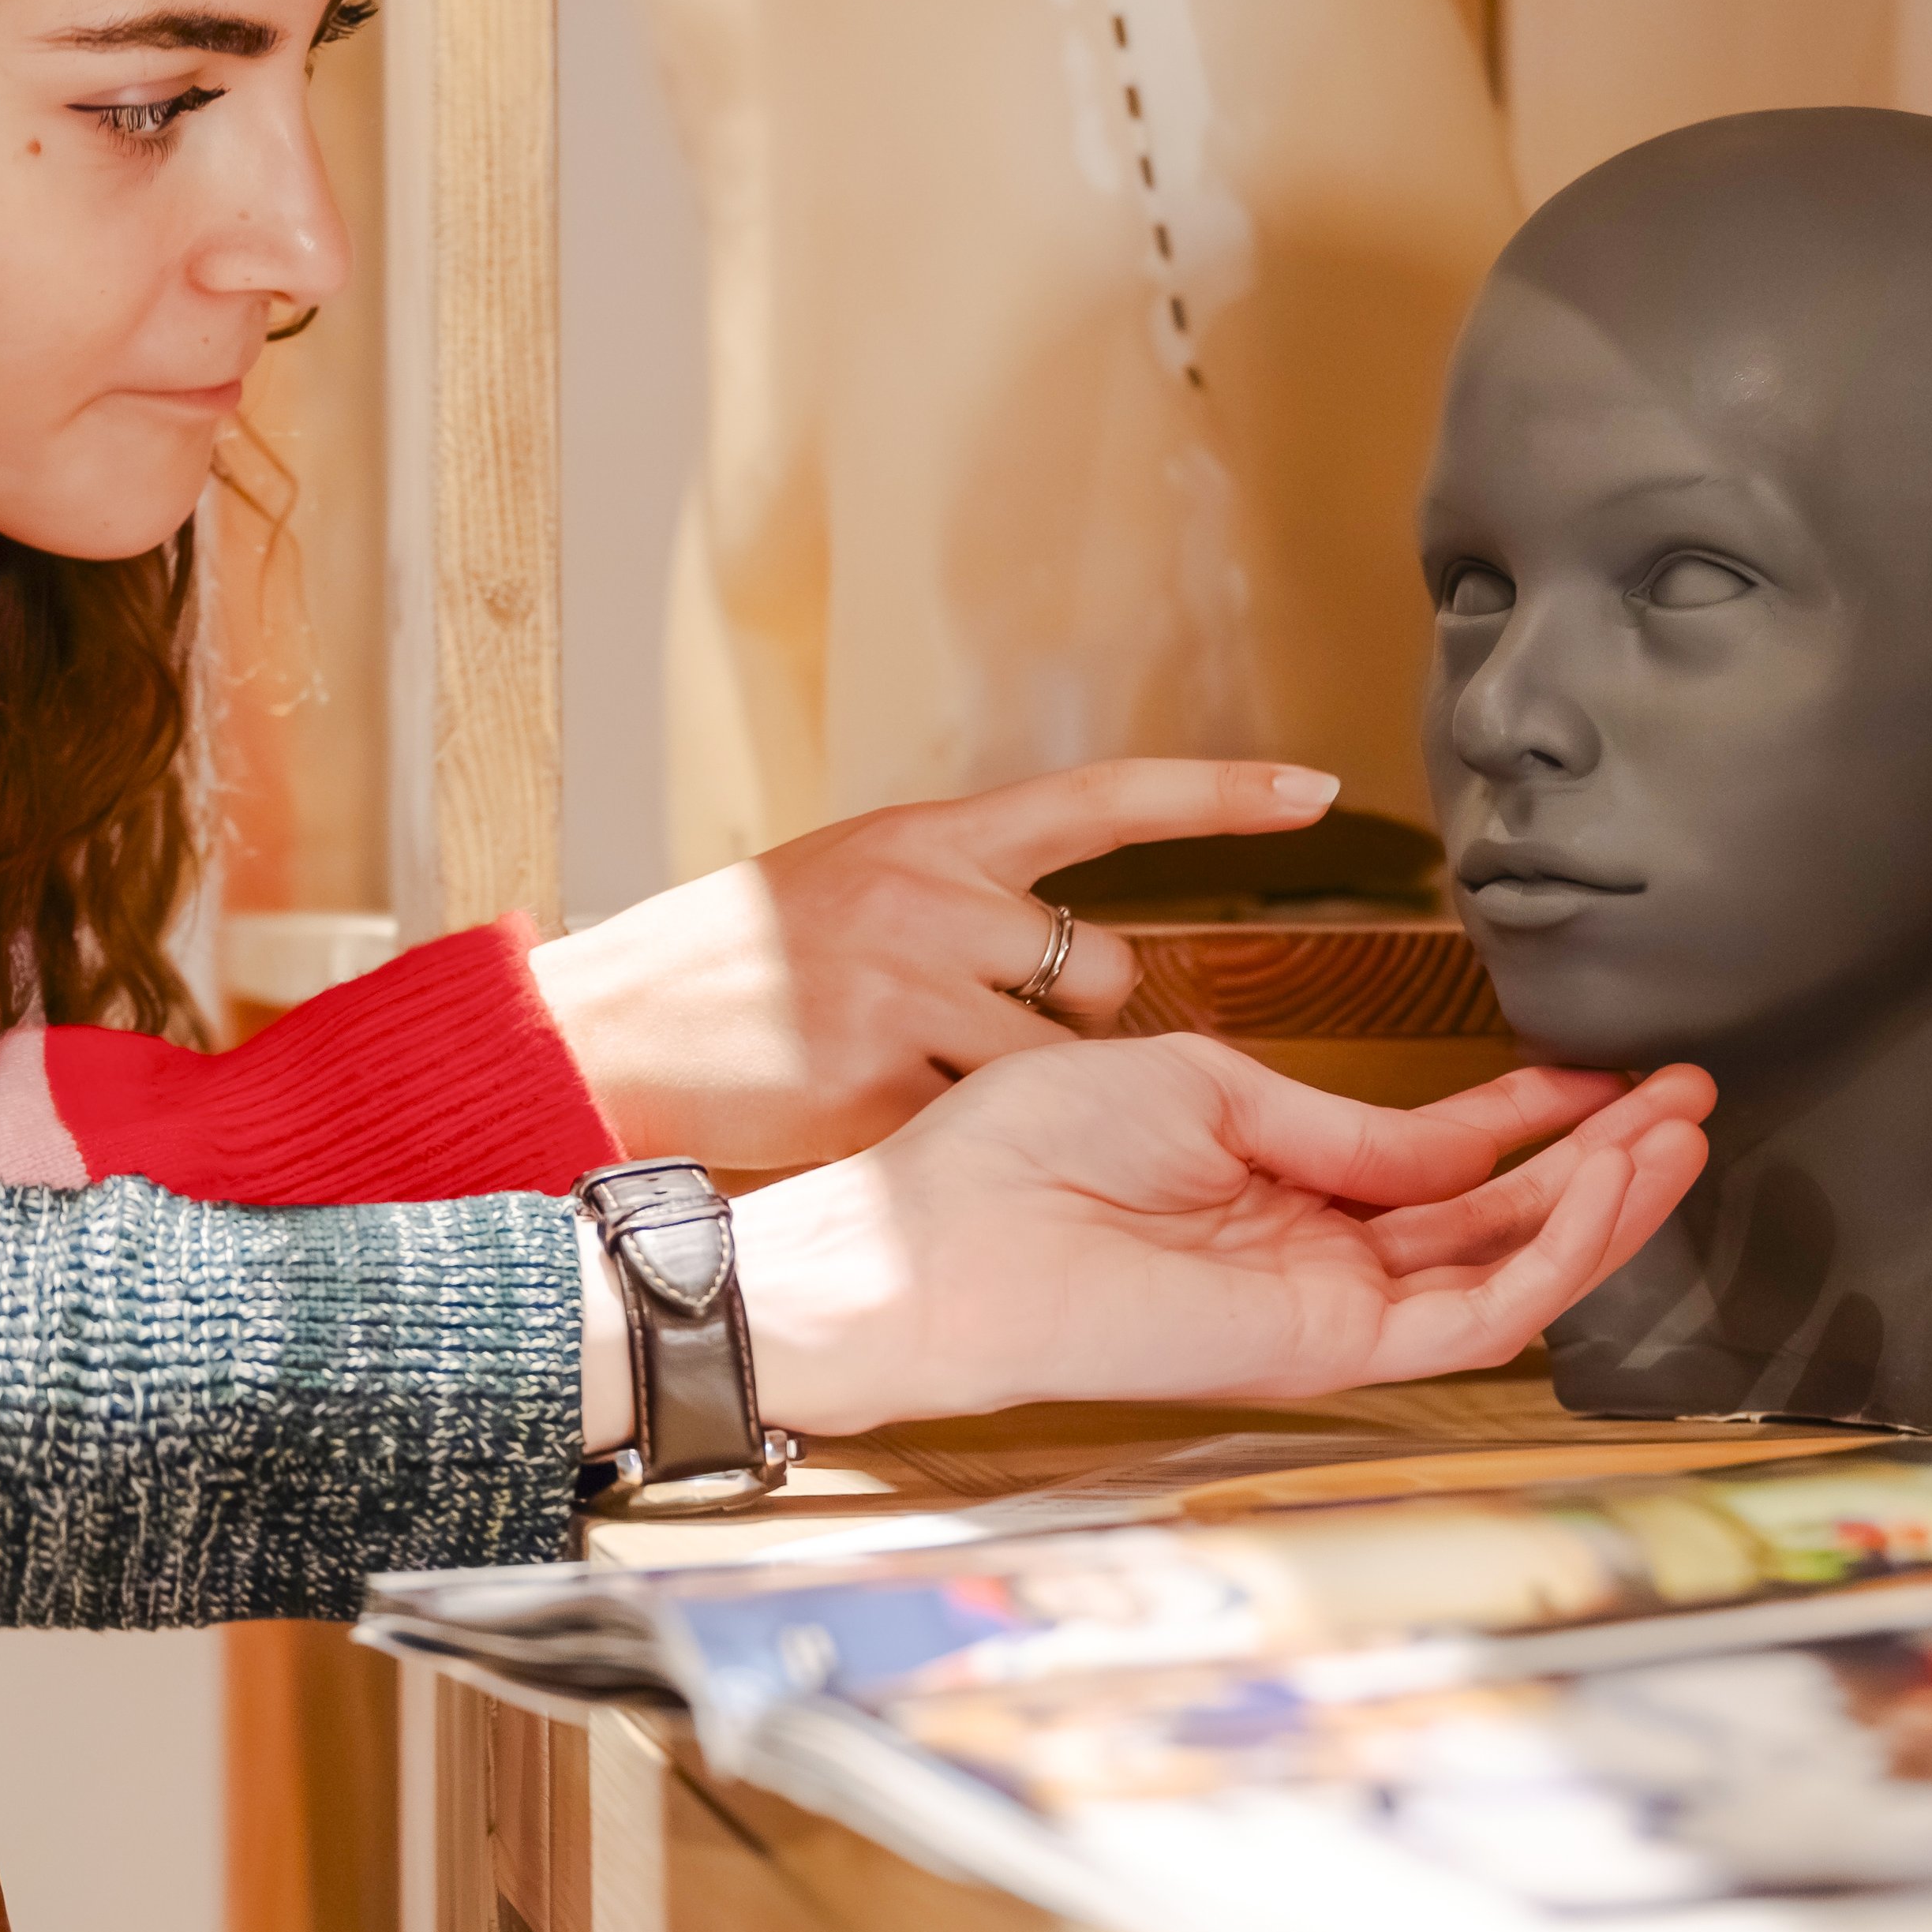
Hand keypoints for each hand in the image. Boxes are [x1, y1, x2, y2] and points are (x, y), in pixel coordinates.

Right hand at [529, 759, 1341, 1166]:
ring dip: (1032, 1094)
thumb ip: (951, 894)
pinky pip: (986, 1126)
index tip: (1319, 790)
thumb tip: (1049, 937)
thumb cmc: (733, 961)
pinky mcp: (882, 1077)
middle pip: (1106, 973)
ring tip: (931, 1083)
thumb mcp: (847, 882)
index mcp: (933, 835)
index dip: (1219, 795)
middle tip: (989, 1039)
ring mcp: (908, 986)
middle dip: (1081, 1026)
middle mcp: (932, 896)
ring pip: (1060, 1064)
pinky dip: (955, 1141)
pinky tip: (884, 1123)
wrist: (612, 1023)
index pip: (1105, 798)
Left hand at [588, 1041, 1711, 1437]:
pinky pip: (1475, 1315)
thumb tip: (1448, 1142)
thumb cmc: (1020, 1156)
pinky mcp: (1327, 1349)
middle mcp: (1321, 1261)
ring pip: (1511, 1275)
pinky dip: (1553, 1255)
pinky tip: (1609, 1186)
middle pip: (1501, 1224)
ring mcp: (1331, 1312)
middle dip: (1605, 1160)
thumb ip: (1337, 1124)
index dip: (1534, 1116)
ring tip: (1685, 1131)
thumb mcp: (1200, 1088)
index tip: (1612, 1070)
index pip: (1445, 1165)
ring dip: (1607, 1204)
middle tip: (1689, 1095)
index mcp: (1284, 1192)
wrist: (936, 1241)